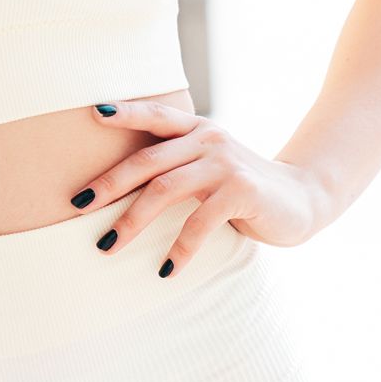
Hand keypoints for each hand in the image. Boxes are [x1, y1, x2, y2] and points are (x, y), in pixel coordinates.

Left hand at [78, 100, 326, 273]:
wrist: (303, 199)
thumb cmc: (242, 188)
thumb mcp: (209, 166)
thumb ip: (177, 165)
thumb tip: (118, 186)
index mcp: (197, 129)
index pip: (156, 115)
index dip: (126, 112)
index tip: (93, 113)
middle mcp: (208, 139)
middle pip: (147, 160)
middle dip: (109, 183)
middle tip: (77, 204)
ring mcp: (225, 164)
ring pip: (165, 189)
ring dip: (132, 221)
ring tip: (108, 246)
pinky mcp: (240, 192)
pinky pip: (199, 222)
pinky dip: (179, 248)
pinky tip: (165, 269)